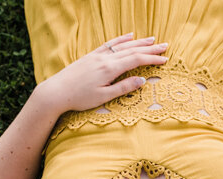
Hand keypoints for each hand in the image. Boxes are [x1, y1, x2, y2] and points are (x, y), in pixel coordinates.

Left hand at [34, 33, 168, 112]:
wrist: (57, 91)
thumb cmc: (80, 98)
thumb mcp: (104, 96)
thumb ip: (124, 87)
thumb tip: (142, 81)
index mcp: (110, 68)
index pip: (136, 60)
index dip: (152, 59)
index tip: (165, 59)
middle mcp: (105, 58)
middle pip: (132, 50)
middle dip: (150, 48)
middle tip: (165, 46)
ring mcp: (98, 55)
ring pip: (122, 45)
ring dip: (139, 42)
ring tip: (151, 40)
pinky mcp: (91, 56)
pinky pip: (110, 44)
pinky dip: (121, 39)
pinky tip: (129, 36)